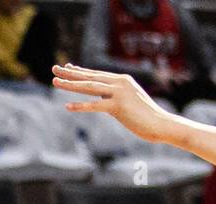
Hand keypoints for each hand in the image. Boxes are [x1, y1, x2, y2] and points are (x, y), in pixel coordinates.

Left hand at [52, 64, 170, 143]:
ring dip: (70, 85)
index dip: (80, 71)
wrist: (161, 123)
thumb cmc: (147, 117)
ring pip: (89, 87)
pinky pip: (95, 106)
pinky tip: (67, 106)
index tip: (67, 68)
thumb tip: (103, 102)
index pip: (97, 74)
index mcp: (122, 80)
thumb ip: (115, 100)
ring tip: (55, 82)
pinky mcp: (118, 106)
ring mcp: (119, 93)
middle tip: (54, 69)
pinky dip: (81, 105)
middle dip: (70, 74)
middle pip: (90, 77)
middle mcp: (119, 82)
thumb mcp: (129, 104)